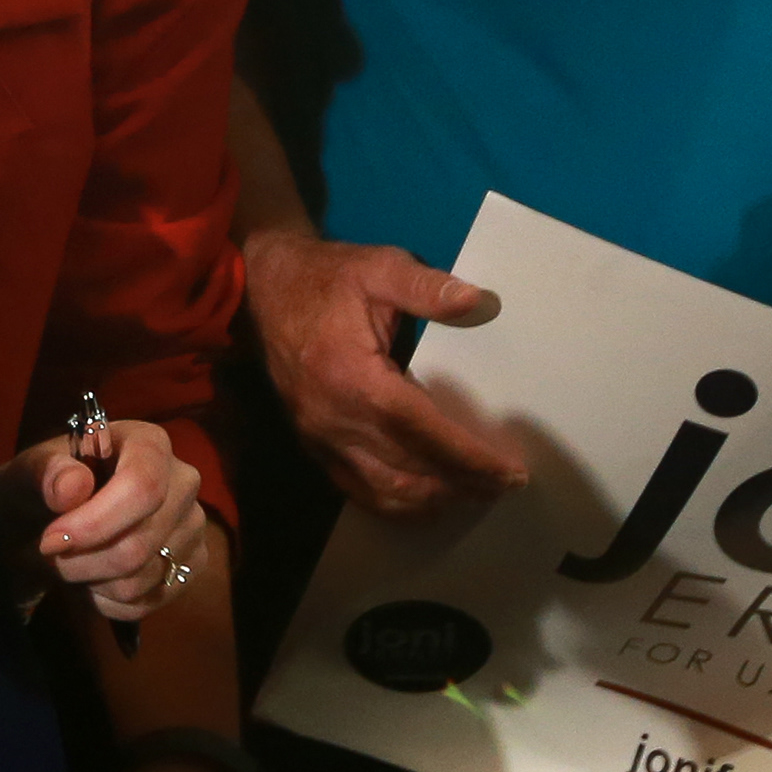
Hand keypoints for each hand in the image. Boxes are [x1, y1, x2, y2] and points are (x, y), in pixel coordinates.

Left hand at [0, 418, 210, 621]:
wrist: (50, 519)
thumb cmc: (45, 487)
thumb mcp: (31, 471)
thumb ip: (47, 473)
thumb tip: (74, 486)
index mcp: (149, 443)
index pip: (142, 488)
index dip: (95, 523)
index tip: (51, 540)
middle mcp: (183, 482)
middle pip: (140, 543)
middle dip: (82, 560)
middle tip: (49, 552)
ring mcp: (193, 527)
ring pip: (142, 578)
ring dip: (90, 579)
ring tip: (70, 560)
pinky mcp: (191, 566)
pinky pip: (147, 601)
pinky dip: (106, 600)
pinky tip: (91, 577)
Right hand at [244, 230, 523, 516]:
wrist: (262, 288)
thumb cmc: (325, 278)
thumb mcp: (378, 266)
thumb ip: (426, 287)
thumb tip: (480, 302)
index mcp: (351, 376)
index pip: (420, 430)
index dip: (467, 457)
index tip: (510, 470)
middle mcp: (332, 418)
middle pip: (407, 469)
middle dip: (462, 482)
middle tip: (507, 484)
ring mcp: (318, 438)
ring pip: (384, 490)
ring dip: (434, 499)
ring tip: (476, 494)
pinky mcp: (312, 445)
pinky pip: (358, 489)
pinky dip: (398, 504)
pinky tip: (429, 501)